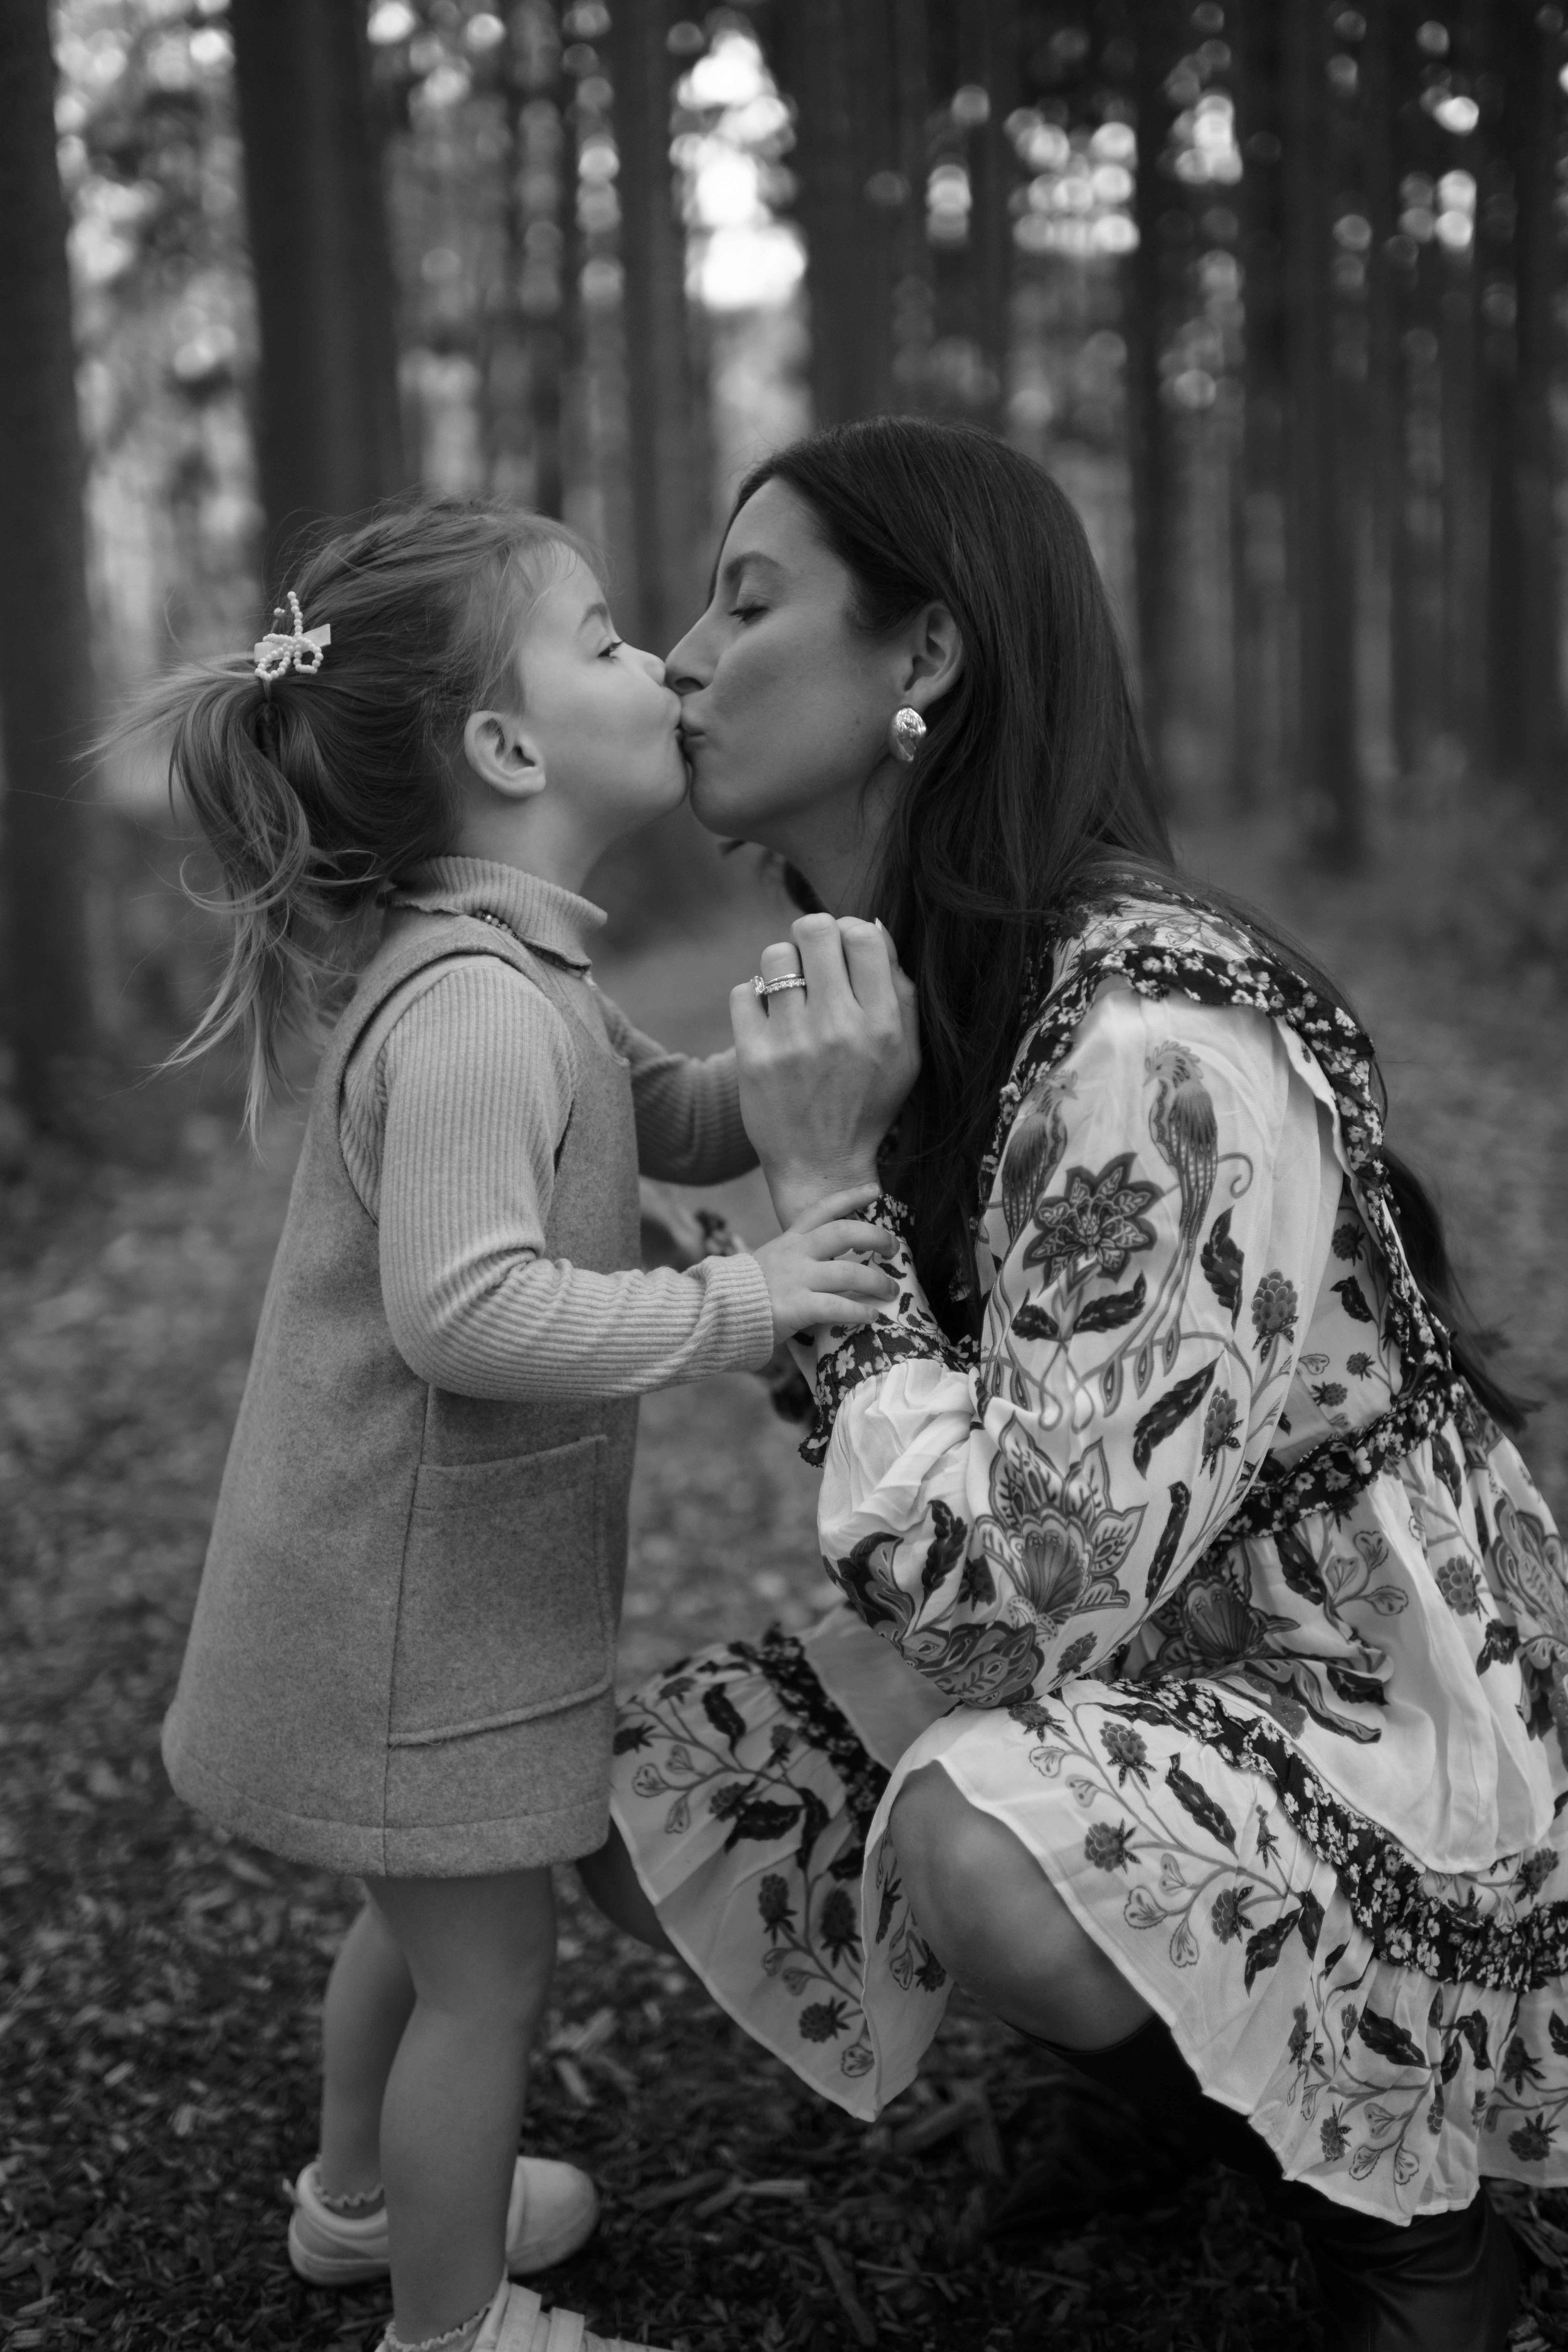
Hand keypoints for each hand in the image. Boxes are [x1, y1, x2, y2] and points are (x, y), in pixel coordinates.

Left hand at [731, 913, 919, 1228]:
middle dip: (812, 938)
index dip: (850, 930)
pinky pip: (744, 991)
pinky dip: (753, 999)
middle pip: (815, 930)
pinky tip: (767, 1021)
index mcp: (883, 1024)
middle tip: (811, 962)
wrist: (822, 1165)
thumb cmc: (868, 1103)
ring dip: (781, 968)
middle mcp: (840, 1028)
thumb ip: (901, 991)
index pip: (864, 936)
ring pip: (775, 955)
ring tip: (789, 993)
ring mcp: (793, 1041)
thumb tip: (872, 926)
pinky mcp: (753, 1055)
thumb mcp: (906, 1054)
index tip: (843, 950)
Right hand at [751, 1186, 899, 1344]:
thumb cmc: (750, 1289)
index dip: (851, 1197)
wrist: (718, 1311)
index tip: (876, 1190)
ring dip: (877, 1282)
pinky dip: (859, 1312)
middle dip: (875, 1237)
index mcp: (790, 1239)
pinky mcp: (797, 1307)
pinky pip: (837, 1307)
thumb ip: (799, 1256)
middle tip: (893, 1248)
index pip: (823, 1209)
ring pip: (848, 1273)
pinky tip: (872, 1316)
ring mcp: (796, 1279)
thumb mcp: (773, 1260)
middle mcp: (796, 1253)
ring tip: (891, 1291)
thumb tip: (833, 1259)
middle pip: (844, 1233)